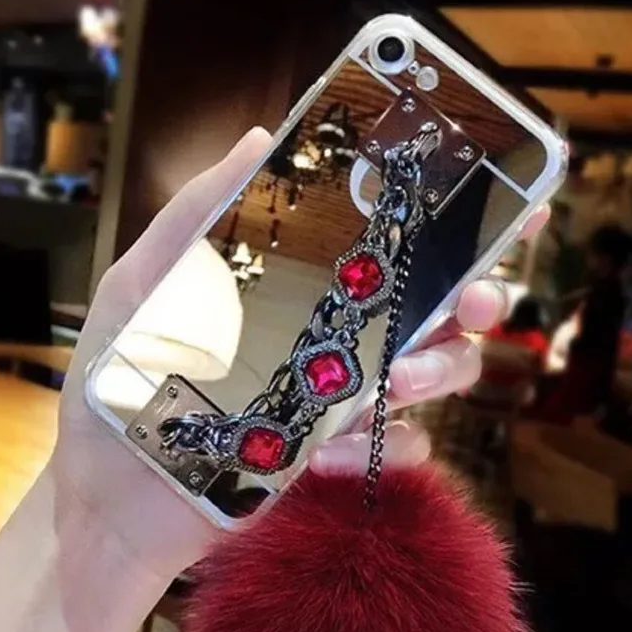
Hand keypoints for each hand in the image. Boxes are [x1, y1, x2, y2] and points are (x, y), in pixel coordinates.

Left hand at [54, 127, 548, 577]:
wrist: (117, 492)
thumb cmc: (125, 378)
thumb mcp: (149, 281)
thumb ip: (199, 213)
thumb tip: (260, 139)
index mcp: (307, 282)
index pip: (392, 242)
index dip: (460, 221)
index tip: (513, 204)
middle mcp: (340, 330)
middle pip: (439, 307)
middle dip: (473, 299)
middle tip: (469, 302)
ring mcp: (345, 394)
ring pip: (437, 372)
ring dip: (433, 372)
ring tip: (388, 385)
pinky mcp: (340, 452)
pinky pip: (400, 447)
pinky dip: (383, 446)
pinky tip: (325, 452)